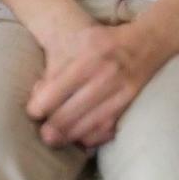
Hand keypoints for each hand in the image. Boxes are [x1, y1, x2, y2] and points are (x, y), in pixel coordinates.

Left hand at [27, 21, 164, 148]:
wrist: (145, 43)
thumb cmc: (102, 41)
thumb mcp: (78, 40)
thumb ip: (57, 64)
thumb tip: (38, 94)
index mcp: (89, 56)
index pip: (57, 89)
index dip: (40, 106)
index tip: (33, 112)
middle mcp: (105, 75)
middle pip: (70, 112)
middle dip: (52, 127)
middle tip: (43, 133)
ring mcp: (119, 91)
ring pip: (87, 125)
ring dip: (68, 136)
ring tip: (55, 139)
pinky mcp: (128, 104)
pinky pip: (105, 129)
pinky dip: (91, 137)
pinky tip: (79, 138)